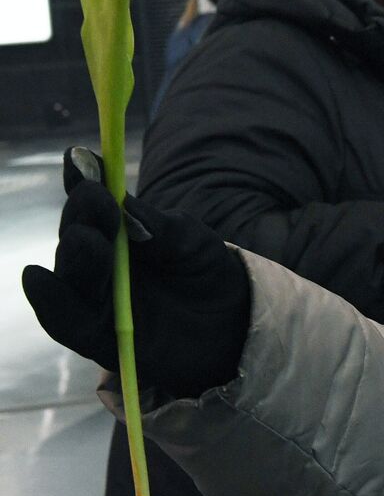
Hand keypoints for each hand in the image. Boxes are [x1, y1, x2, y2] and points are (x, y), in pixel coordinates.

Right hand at [21, 147, 250, 398]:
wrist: (232, 320)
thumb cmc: (206, 271)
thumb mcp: (191, 240)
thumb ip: (158, 225)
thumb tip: (122, 202)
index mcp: (118, 232)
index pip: (93, 205)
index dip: (83, 181)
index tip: (81, 159)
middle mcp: (100, 263)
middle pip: (77, 238)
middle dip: (82, 217)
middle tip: (95, 201)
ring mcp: (97, 299)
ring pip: (70, 277)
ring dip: (73, 255)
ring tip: (85, 237)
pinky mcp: (98, 336)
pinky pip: (66, 321)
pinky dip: (49, 301)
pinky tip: (38, 279)